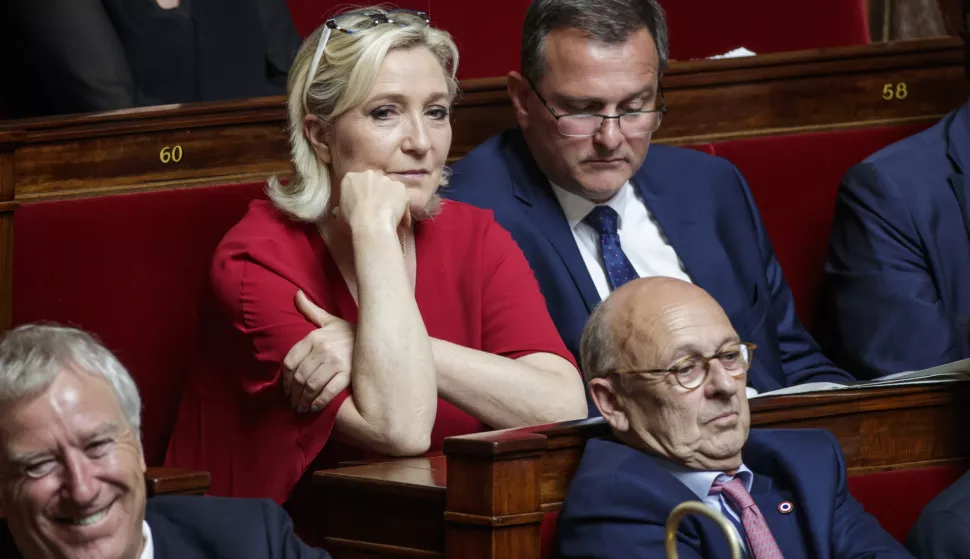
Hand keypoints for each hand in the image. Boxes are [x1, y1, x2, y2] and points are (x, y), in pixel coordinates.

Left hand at [282, 291, 354, 412]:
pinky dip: (319, 402)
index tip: (286, 390)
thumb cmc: (349, 333)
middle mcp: (323, 348)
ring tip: (302, 408)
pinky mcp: (348, 374)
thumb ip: (310, 309)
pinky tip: (315, 407)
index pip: (290, 362)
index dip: (285, 380)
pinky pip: (328, 392)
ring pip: (311, 386)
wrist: (377, 338)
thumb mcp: (329, 320)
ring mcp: (336, 362)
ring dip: (303, 400)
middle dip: (294, 394)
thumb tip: (297, 294)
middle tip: (293, 403)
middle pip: (299, 376)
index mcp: (315, 336)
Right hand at [337, 170, 411, 232]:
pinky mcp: (399, 186)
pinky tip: (400, 222)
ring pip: (389, 189)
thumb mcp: (340, 214)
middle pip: (373, 183)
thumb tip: (344, 211)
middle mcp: (368, 174)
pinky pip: (402, 198)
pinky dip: (402, 208)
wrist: (371, 225)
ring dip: (389, 199)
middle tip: (376, 210)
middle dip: (375, 194)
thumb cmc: (351, 221)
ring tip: (389, 217)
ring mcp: (385, 179)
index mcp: (350, 178)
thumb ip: (345, 206)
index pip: (355, 183)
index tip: (362, 205)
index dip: (360, 195)